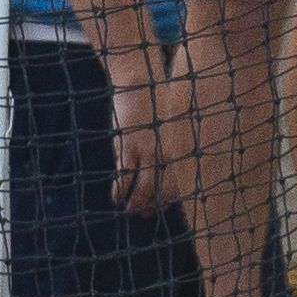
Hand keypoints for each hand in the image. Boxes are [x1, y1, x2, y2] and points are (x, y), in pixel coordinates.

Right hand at [108, 58, 178, 215]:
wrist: (139, 82)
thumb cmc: (156, 100)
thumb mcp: (171, 123)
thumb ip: (169, 144)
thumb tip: (165, 164)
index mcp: (179, 147)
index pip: (180, 182)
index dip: (172, 198)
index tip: (165, 205)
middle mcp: (166, 153)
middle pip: (163, 189)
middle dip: (154, 205)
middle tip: (147, 215)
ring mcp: (146, 152)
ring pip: (143, 189)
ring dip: (137, 203)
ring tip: (130, 210)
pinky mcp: (127, 148)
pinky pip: (124, 177)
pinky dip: (119, 191)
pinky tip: (116, 197)